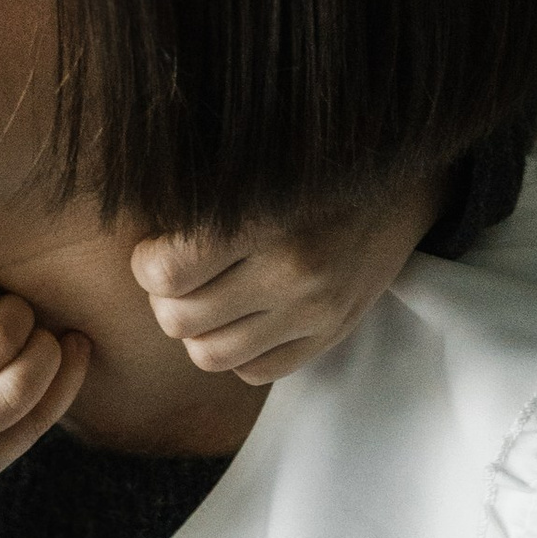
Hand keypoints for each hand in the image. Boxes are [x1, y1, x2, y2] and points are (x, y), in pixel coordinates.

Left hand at [131, 178, 435, 383]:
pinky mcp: (331, 337)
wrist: (401, 185)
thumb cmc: (309, 169)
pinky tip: (246, 315)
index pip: (167, 274)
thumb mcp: (253, 166)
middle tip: (179, 274)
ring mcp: (315, 312)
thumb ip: (199, 199)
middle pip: (179, 321)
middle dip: (166, 300)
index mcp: (266, 219)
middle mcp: (293, 272)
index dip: (147, 264)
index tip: (158, 248)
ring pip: (209, 356)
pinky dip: (237, 351)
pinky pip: (253, 372)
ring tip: (208, 297)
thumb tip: (135, 237)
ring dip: (196, 330)